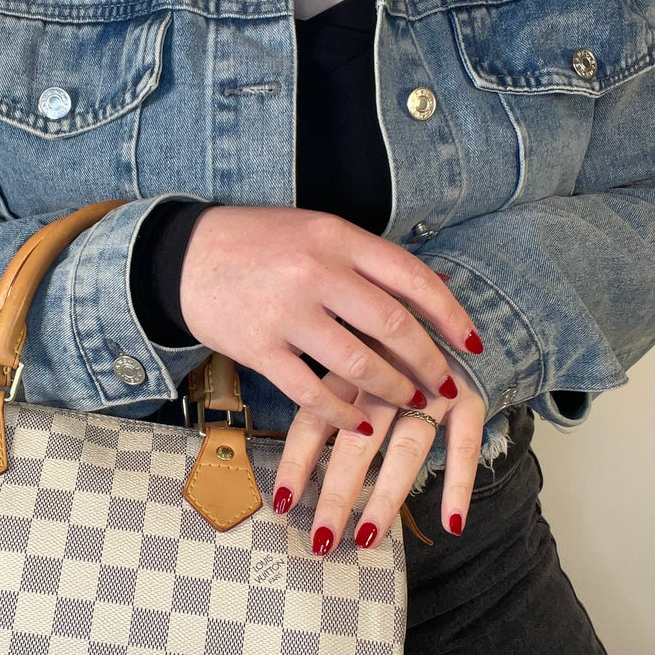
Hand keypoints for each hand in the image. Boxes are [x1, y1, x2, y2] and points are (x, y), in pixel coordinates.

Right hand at [179, 206, 483, 433]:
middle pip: (393, 326)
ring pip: (359, 364)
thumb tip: (432, 284)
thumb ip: (366, 259)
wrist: (182, 256)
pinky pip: (312, 392)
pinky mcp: (258, 348)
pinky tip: (361, 423)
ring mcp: (286, 312)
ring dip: (393, 391)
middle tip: (443, 384)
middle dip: (428, 362)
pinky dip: (343, 414)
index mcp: (337, 236)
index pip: (411, 278)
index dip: (450, 314)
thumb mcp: (316, 231)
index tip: (472, 342)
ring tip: (411, 403)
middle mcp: (315, 272)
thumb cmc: (257, 242)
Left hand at [271, 351, 485, 551]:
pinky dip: (459, 484)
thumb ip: (327, 390)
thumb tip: (292, 447)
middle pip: (357, 442)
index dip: (297, 462)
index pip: (315, 419)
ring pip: (405, 448)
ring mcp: (431, 388)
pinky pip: (464, 445)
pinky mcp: (471, 396)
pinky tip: (451, 524)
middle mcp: (387, 377)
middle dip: (338, 493)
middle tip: (322, 538)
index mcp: (349, 367)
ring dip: (386, 496)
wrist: (464, 309)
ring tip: (368, 537)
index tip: (282, 502)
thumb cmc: (393, 338)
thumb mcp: (352, 347)